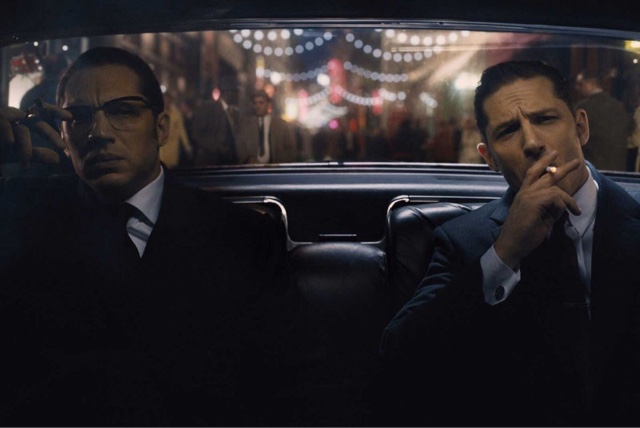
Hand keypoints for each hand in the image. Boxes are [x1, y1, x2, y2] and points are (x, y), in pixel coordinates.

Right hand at [0, 100, 71, 165]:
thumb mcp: (18, 155)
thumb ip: (36, 155)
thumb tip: (57, 159)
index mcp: (21, 122)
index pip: (41, 115)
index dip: (55, 112)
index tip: (70, 118)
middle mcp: (13, 117)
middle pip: (37, 121)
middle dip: (51, 135)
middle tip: (63, 147)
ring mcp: (2, 117)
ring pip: (23, 130)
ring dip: (25, 149)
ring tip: (25, 164)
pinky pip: (5, 124)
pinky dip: (8, 136)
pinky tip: (9, 144)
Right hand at [494, 151, 581, 269]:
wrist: (512, 245)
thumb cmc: (524, 234)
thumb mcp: (541, 218)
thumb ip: (550, 207)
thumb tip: (563, 203)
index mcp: (524, 194)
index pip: (533, 173)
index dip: (544, 163)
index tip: (554, 155)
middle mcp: (524, 192)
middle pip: (545, 173)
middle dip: (562, 167)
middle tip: (576, 162)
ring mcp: (527, 196)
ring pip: (555, 188)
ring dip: (568, 200)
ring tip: (576, 211)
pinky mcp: (532, 203)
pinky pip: (555, 197)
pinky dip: (564, 205)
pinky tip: (567, 214)